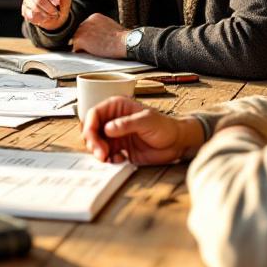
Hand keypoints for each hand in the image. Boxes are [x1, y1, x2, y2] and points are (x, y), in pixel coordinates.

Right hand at [21, 0, 70, 30]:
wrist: (56, 17)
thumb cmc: (60, 4)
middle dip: (49, 6)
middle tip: (56, 11)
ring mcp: (26, 1)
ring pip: (34, 8)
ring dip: (46, 13)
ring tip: (52, 14)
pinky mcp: (25, 11)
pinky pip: (32, 16)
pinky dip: (42, 19)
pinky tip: (46, 17)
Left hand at [71, 13, 127, 57]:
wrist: (124, 42)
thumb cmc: (122, 38)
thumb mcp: (110, 26)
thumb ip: (100, 28)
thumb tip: (96, 37)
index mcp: (94, 16)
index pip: (86, 26)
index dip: (89, 36)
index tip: (95, 41)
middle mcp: (86, 21)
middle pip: (79, 32)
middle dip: (84, 40)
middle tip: (92, 48)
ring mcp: (82, 30)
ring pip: (77, 40)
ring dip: (82, 47)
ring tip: (93, 51)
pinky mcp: (80, 39)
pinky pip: (76, 48)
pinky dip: (81, 53)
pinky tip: (90, 54)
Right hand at [82, 96, 201, 164]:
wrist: (176, 143)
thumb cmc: (165, 127)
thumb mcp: (146, 121)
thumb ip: (126, 124)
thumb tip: (108, 128)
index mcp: (117, 107)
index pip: (94, 114)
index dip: (90, 126)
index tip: (92, 137)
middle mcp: (113, 120)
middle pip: (91, 130)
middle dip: (93, 142)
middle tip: (101, 153)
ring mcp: (115, 136)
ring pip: (96, 144)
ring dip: (98, 152)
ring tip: (108, 158)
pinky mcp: (119, 149)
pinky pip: (106, 155)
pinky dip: (108, 159)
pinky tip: (120, 159)